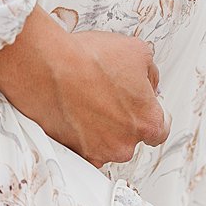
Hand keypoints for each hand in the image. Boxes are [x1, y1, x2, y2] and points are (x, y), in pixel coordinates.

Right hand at [0, 4, 169, 167]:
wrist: (46, 67)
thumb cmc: (88, 59)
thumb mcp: (137, 51)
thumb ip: (151, 74)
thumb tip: (150, 84)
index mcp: (147, 121)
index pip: (159, 129)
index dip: (149, 115)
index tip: (142, 108)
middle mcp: (125, 144)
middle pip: (131, 136)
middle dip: (122, 119)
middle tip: (106, 95)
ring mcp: (99, 152)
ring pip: (107, 144)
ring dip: (101, 128)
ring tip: (86, 99)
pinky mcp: (74, 154)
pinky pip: (84, 149)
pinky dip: (81, 135)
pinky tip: (74, 113)